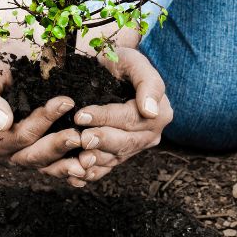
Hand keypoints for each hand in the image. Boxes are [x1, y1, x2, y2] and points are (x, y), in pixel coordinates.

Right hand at [0, 37, 90, 186]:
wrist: (17, 64)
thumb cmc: (2, 69)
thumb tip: (2, 122)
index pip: (21, 134)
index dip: (43, 121)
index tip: (66, 102)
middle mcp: (13, 152)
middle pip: (35, 155)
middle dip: (57, 146)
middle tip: (78, 136)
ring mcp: (32, 155)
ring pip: (49, 167)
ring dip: (69, 166)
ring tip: (89, 159)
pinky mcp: (48, 155)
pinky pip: (60, 168)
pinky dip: (74, 170)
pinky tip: (91, 169)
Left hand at [72, 46, 172, 182]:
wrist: (110, 71)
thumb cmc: (121, 62)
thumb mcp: (135, 62)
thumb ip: (148, 83)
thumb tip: (151, 111)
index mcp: (159, 113)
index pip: (130, 118)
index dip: (106, 117)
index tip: (82, 115)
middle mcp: (150, 134)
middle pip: (125, 142)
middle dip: (101, 141)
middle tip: (80, 138)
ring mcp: (134, 147)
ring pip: (115, 158)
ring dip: (96, 160)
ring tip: (78, 159)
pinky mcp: (119, 155)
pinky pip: (107, 168)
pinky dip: (92, 173)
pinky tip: (76, 174)